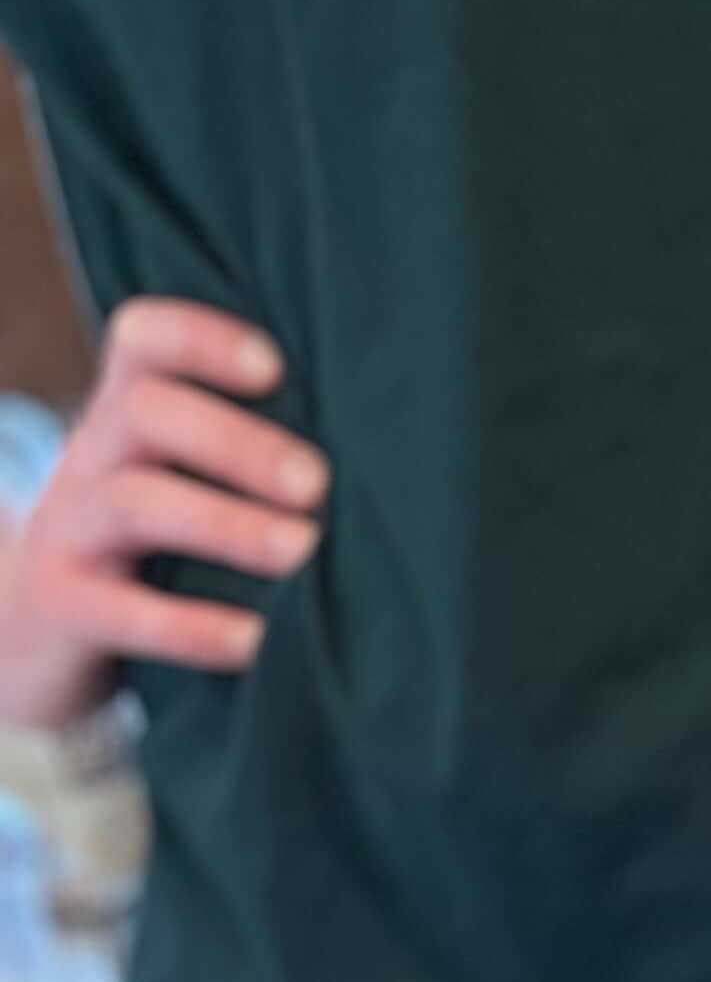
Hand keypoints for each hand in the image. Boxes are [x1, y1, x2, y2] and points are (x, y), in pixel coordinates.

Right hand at [0, 300, 323, 730]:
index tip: (275, 367)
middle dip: (236, 442)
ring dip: (224, 523)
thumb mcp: (184, 489)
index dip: (203, 340)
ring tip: (301, 552)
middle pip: (146, 413)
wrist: (39, 637)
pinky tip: (256, 642)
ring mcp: (71, 531)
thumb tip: (400, 466)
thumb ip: (257, 467)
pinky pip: (120, 611)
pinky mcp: (65, 608)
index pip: (145, 341)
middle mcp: (93, 458)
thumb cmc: (156, 554)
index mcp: (129, 417)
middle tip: (316, 484)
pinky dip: (191, 626)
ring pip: (133, 503)